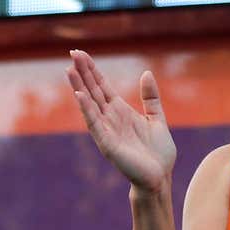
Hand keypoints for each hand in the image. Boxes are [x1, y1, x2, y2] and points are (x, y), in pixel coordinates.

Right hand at [68, 50, 175, 194]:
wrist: (160, 176)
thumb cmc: (157, 151)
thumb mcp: (156, 118)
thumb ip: (150, 97)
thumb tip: (146, 73)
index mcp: (121, 111)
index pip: (102, 86)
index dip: (93, 70)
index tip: (81, 54)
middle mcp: (110, 119)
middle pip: (93, 91)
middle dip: (83, 73)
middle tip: (73, 53)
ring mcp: (107, 131)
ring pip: (90, 105)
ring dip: (80, 87)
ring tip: (69, 70)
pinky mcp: (108, 144)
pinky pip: (95, 124)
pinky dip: (87, 110)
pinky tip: (80, 95)